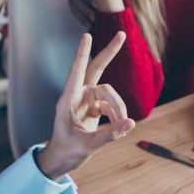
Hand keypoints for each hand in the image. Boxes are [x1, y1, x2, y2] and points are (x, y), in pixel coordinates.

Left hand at [36, 33, 134, 179]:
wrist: (62, 159)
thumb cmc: (67, 151)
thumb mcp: (87, 145)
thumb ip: (109, 134)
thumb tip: (131, 123)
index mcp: (68, 100)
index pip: (76, 72)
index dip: (82, 53)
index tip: (87, 36)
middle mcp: (78, 95)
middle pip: (95, 68)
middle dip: (109, 52)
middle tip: (122, 35)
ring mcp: (87, 99)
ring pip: (110, 93)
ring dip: (119, 107)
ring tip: (122, 127)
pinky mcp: (94, 106)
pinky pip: (112, 105)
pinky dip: (117, 115)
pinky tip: (119, 127)